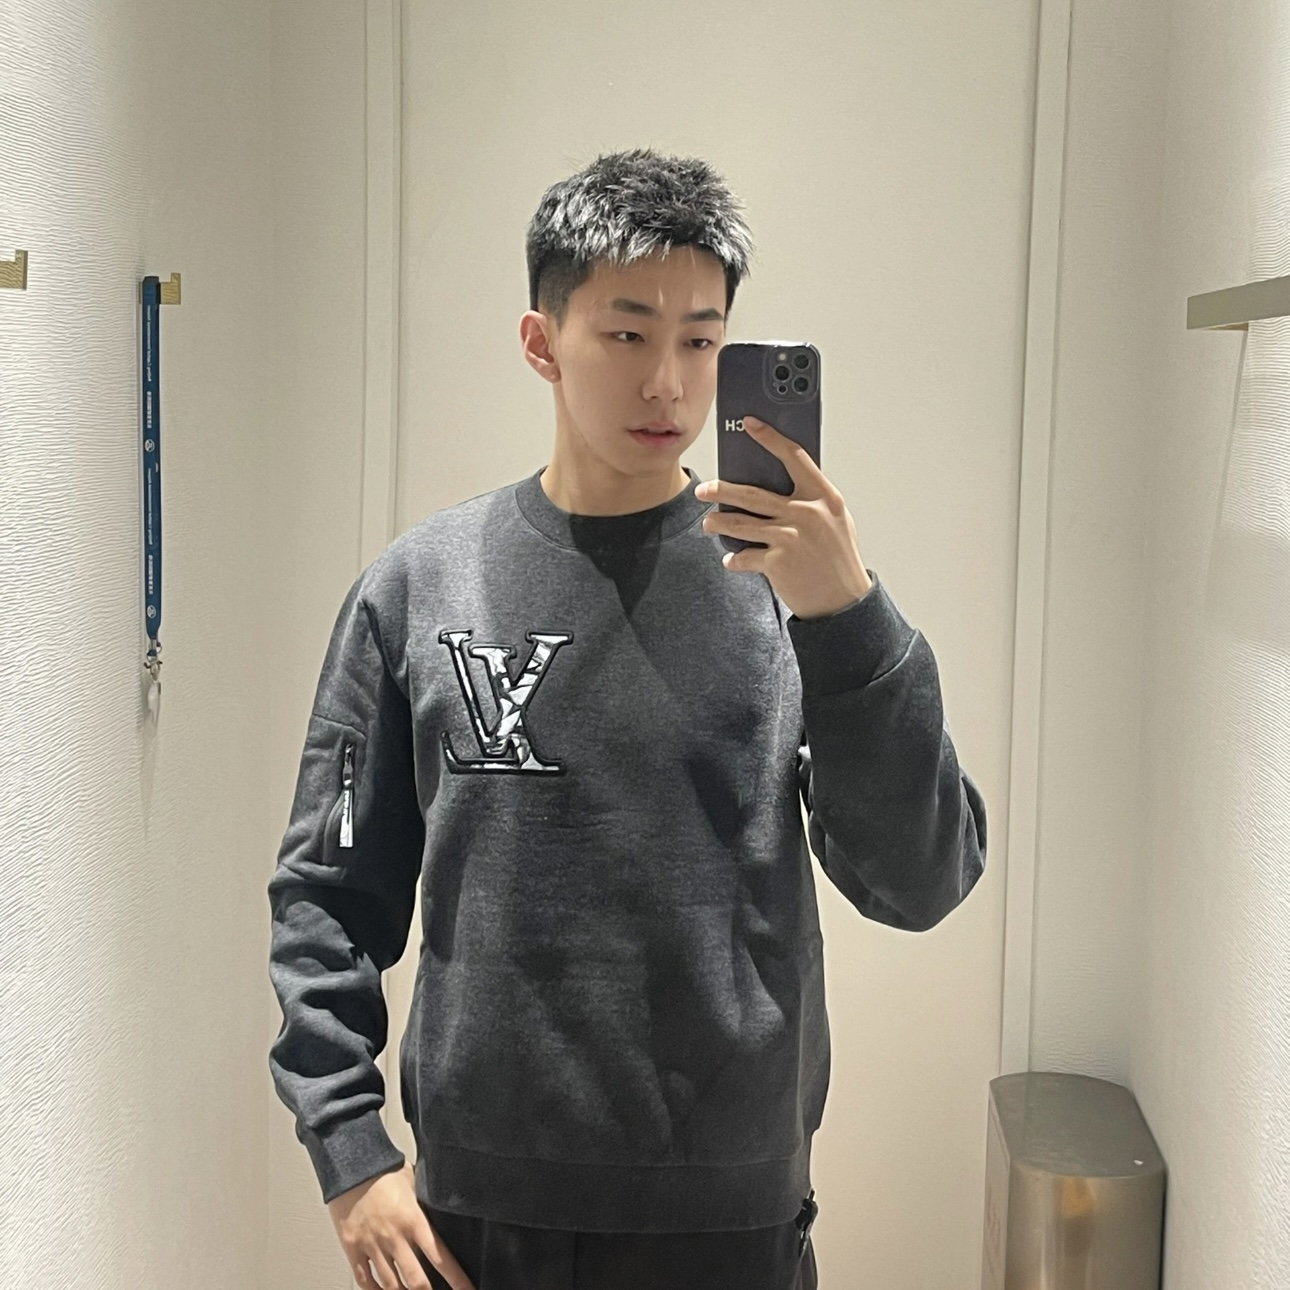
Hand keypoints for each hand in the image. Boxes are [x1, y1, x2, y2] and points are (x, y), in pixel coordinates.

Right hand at [328, 1160, 475, 1289]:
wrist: (351, 1166)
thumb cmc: (383, 1171)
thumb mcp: (414, 1182)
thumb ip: (426, 1202)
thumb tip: (444, 1203)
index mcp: (414, 1220)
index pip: (440, 1257)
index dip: (456, 1278)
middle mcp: (395, 1237)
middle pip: (416, 1281)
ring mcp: (373, 1245)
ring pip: (391, 1285)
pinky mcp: (353, 1249)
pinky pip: (364, 1280)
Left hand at [695, 416, 873, 618]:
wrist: (842, 602)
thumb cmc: (839, 559)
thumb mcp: (835, 520)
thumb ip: (811, 500)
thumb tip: (779, 484)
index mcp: (824, 497)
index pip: (794, 457)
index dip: (770, 438)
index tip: (750, 425)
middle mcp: (806, 513)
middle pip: (752, 494)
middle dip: (721, 490)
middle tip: (703, 489)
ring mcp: (789, 538)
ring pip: (739, 524)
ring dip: (718, 523)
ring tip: (709, 523)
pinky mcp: (777, 562)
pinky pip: (743, 556)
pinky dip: (734, 559)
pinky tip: (732, 559)